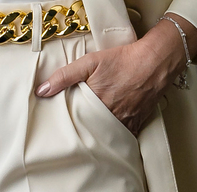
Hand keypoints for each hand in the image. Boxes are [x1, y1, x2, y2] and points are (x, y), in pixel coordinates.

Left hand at [33, 17, 196, 136]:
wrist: (155, 61)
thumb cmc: (123, 59)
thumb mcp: (90, 62)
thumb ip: (65, 76)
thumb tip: (42, 90)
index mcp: (96, 104)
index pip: (75, 122)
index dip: (67, 123)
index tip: (58, 126)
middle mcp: (112, 117)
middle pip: (90, 131)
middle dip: (81, 132)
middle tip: (71, 133)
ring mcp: (126, 121)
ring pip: (107, 136)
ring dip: (98, 135)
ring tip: (88, 136)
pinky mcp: (137, 122)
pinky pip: (124, 135)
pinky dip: (115, 136)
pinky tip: (109, 135)